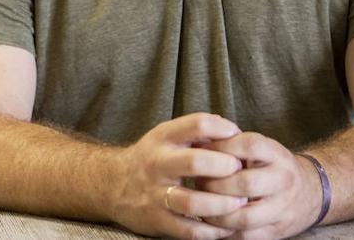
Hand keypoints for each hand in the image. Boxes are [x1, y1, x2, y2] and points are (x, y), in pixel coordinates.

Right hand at [107, 113, 250, 239]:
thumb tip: (231, 129)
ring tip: (239, 203)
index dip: (223, 130)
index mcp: (163, 138)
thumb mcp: (166, 136)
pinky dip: (211, 232)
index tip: (238, 138)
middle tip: (241, 171)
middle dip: (224, 167)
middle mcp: (157, 164)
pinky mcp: (156, 220)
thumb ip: (195, 132)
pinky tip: (225, 227)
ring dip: (221, 204)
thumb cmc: (151, 158)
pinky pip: (188, 231)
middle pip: (194, 163)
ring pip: (192, 202)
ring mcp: (155, 194)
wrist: (112, 184)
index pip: (197, 125)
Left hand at [196, 133, 322, 239]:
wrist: (310, 192)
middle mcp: (284, 180)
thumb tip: (194, 141)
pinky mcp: (277, 231)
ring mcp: (283, 208)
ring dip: (215, 213)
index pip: (249, 146)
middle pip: (244, 184)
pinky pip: (245, 236)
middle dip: (214, 184)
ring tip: (201, 205)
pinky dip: (223, 231)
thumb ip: (230, 143)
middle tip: (198, 182)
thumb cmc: (270, 166)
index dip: (221, 148)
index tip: (201, 151)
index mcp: (277, 154)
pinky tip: (211, 221)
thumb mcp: (258, 149)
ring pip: (243, 217)